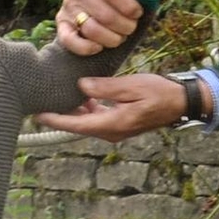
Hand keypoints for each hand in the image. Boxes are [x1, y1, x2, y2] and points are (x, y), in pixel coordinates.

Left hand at [34, 73, 187, 142]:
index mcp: (112, 124)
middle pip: (78, 126)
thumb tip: (81, 87)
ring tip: (60, 95)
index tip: (37, 114)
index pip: (76, 125)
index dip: (55, 120)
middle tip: (43, 101)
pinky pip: (97, 119)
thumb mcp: (131, 86)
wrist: (181, 102)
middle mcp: (111, 131)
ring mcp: (116, 130)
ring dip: (74, 111)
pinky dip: (87, 109)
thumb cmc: (159, 93)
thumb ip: (105, 88)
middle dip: (61, 115)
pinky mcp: (120, 124)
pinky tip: (84, 95)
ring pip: (87, 122)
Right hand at [56, 0, 160, 55]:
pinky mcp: (62, 22)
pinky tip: (99, 47)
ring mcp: (68, 4)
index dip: (129, 6)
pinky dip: (86, 47)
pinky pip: (68, 40)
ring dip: (111, 38)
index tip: (138, 13)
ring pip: (91, 29)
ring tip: (120, 36)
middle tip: (131, 26)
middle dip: (124, 26)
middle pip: (104, 14)